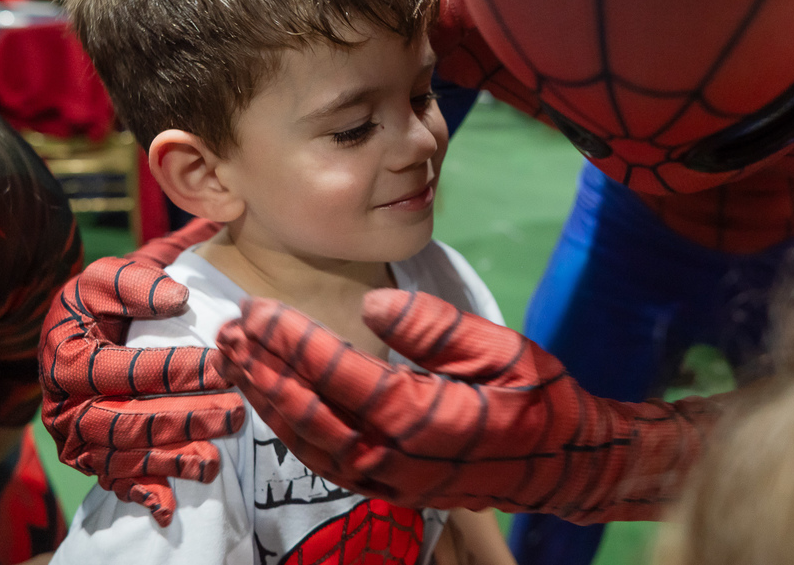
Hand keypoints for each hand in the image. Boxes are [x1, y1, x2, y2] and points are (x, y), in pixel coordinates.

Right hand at [38, 219, 243, 525]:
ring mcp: (74, 438)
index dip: (174, 369)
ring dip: (168, 461)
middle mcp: (62, 406)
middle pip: (122, 422)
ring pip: (120, 458)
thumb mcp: (109, 277)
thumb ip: (139, 282)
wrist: (77, 329)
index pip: (122, 369)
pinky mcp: (90, 459)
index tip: (222, 364)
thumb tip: (179, 298)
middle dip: (181, 420)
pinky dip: (141, 495)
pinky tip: (169, 507)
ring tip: (214, 461)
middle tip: (234, 413)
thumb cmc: (100, 301)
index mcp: (65, 358)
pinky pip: (113, 482)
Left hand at [215, 289, 719, 522]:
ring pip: (307, 441)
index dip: (291, 340)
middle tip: (228, 329)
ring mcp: (388, 479)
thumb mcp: (497, 348)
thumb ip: (432, 326)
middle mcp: (394, 456)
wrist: (564, 462)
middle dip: (262, 368)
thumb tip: (372, 304)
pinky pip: (325, 461)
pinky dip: (291, 431)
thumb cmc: (537, 396)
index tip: (258, 309)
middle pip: (307, 410)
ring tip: (235, 361)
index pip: (336, 374)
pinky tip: (272, 403)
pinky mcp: (389, 488)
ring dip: (266, 399)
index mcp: (420, 417)